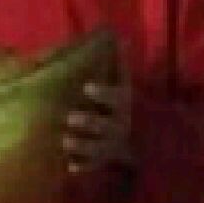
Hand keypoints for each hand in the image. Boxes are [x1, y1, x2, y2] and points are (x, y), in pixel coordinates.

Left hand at [62, 50, 135, 174]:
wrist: (138, 137)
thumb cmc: (119, 103)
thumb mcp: (121, 82)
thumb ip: (117, 62)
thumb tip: (116, 35)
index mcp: (121, 103)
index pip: (115, 98)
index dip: (102, 93)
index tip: (86, 87)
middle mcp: (118, 125)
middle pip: (106, 125)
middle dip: (90, 122)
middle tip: (70, 117)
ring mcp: (110, 145)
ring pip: (98, 148)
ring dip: (83, 145)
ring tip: (65, 141)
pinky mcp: (101, 160)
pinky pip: (92, 166)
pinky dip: (82, 167)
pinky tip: (69, 167)